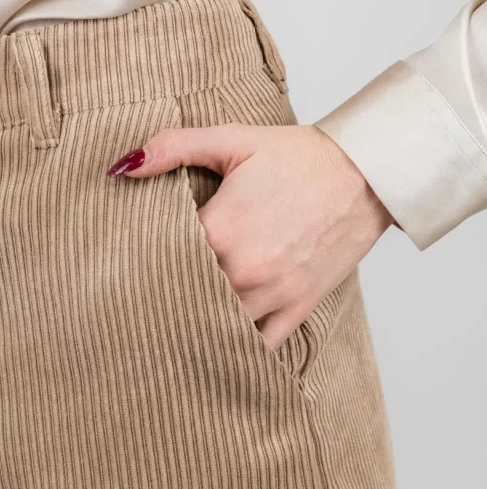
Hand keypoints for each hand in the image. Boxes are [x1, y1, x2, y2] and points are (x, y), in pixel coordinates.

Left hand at [108, 123, 393, 348]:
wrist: (367, 173)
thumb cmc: (299, 158)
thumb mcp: (232, 140)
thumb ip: (173, 148)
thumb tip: (121, 165)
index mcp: (220, 232)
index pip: (160, 263)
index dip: (142, 267)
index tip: (126, 271)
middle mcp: (243, 271)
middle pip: (184, 301)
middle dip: (164, 301)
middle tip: (140, 306)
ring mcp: (272, 295)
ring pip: (217, 328)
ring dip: (197, 326)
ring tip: (173, 326)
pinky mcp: (298, 309)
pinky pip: (259, 347)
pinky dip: (238, 347)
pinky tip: (218, 343)